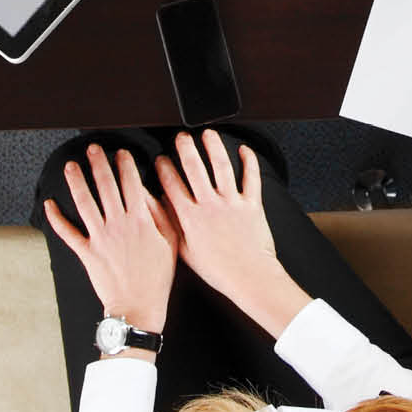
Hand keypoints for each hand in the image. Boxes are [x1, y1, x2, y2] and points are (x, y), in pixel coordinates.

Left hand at [42, 146, 179, 333]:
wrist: (138, 307)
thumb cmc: (156, 278)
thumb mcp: (172, 243)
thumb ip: (161, 214)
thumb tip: (150, 193)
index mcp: (140, 221)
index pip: (131, 183)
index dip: (125, 164)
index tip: (121, 153)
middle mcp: (118, 225)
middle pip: (105, 186)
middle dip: (98, 163)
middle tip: (93, 149)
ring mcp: (100, 238)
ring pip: (84, 203)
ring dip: (76, 181)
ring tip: (72, 166)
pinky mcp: (86, 252)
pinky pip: (67, 233)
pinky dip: (56, 219)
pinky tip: (50, 205)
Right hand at [156, 132, 312, 336]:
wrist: (249, 277)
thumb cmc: (218, 270)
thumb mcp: (186, 252)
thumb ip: (171, 227)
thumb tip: (159, 208)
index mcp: (191, 218)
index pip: (172, 186)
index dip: (164, 169)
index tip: (160, 159)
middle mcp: (210, 206)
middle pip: (194, 169)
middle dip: (185, 149)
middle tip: (180, 137)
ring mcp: (232, 203)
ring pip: (221, 167)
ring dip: (213, 147)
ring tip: (207, 134)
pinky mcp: (252, 204)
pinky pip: (251, 177)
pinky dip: (248, 161)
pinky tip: (243, 149)